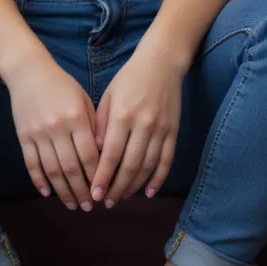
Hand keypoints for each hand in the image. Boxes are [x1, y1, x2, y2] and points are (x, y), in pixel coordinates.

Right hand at [8, 56, 99, 210]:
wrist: (29, 72)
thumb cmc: (62, 85)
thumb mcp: (83, 100)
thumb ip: (93, 126)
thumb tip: (103, 156)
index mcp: (76, 117)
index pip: (89, 155)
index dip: (97, 177)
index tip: (104, 191)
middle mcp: (57, 128)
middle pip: (71, 167)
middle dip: (82, 191)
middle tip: (89, 207)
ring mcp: (38, 133)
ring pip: (52, 170)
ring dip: (63, 191)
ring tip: (72, 205)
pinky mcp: (23, 136)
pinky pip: (31, 164)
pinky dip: (39, 181)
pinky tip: (47, 193)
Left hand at [91, 47, 182, 206]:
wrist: (161, 63)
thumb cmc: (129, 79)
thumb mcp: (109, 96)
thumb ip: (101, 125)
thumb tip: (96, 154)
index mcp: (123, 115)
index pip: (111, 154)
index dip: (103, 177)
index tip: (94, 192)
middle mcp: (143, 125)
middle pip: (130, 166)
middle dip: (116, 187)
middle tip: (106, 202)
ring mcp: (161, 129)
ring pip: (148, 167)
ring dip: (133, 186)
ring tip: (121, 198)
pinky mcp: (173, 131)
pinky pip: (166, 160)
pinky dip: (158, 178)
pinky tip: (148, 191)